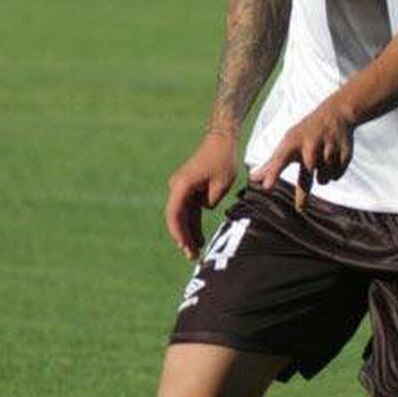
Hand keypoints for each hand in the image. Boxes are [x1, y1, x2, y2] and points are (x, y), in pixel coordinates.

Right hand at [165, 132, 238, 260]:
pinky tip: (199, 240)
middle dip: (183, 238)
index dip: (178, 233)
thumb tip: (205, 209)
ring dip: (189, 233)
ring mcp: (182, 188)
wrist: (221, 140)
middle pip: (176, 218)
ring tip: (197, 253)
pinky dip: (193, 224)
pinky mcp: (189, 190)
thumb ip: (211, 200)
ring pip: (183, 216)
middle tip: (192, 256)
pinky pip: (189, 211)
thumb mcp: (222, 183)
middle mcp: (177, 187)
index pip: (175, 214)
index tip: (185, 247)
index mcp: (182, 185)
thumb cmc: (222, 159)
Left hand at [249, 100, 353, 210]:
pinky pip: (336, 176)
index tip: (266, 187)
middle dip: (304, 194)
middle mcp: (310, 144)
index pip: (279, 159)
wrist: (335, 113)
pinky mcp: (344, 152)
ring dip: (322, 177)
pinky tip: (334, 159)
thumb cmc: (304, 133)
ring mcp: (329, 147)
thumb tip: (252, 179)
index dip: (273, 173)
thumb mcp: (288, 144)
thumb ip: (272, 164)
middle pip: (308, 175)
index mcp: (292, 142)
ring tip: (321, 163)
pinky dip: (334, 173)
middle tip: (300, 209)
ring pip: (324, 179)